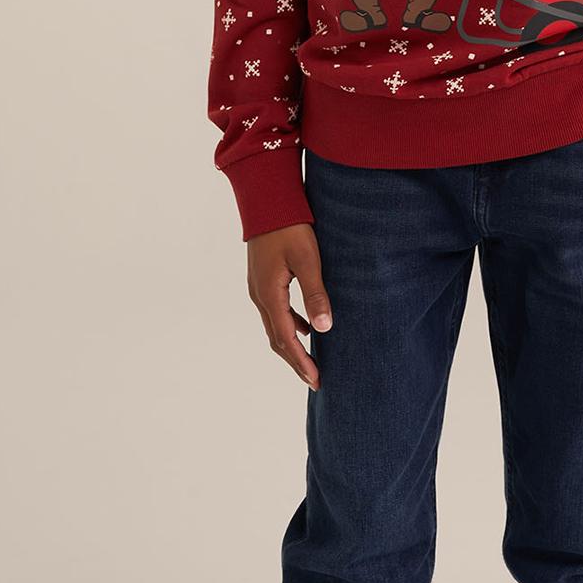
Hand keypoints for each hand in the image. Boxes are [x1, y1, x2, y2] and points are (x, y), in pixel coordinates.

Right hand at [246, 224, 332, 390]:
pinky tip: (306, 327)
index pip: (286, 340)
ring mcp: (258, 288)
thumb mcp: (308, 260)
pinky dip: (290, 326)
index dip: (301, 362)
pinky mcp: (263, 279)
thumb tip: (324, 328)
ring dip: (292, 346)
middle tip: (314, 380)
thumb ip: (315, 294)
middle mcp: (260, 296)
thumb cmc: (290, 227)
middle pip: (277, 339)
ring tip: (311, 360)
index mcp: (269, 295)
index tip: (316, 380)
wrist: (267, 201)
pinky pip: (275, 312)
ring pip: (275, 327)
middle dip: (296, 361)